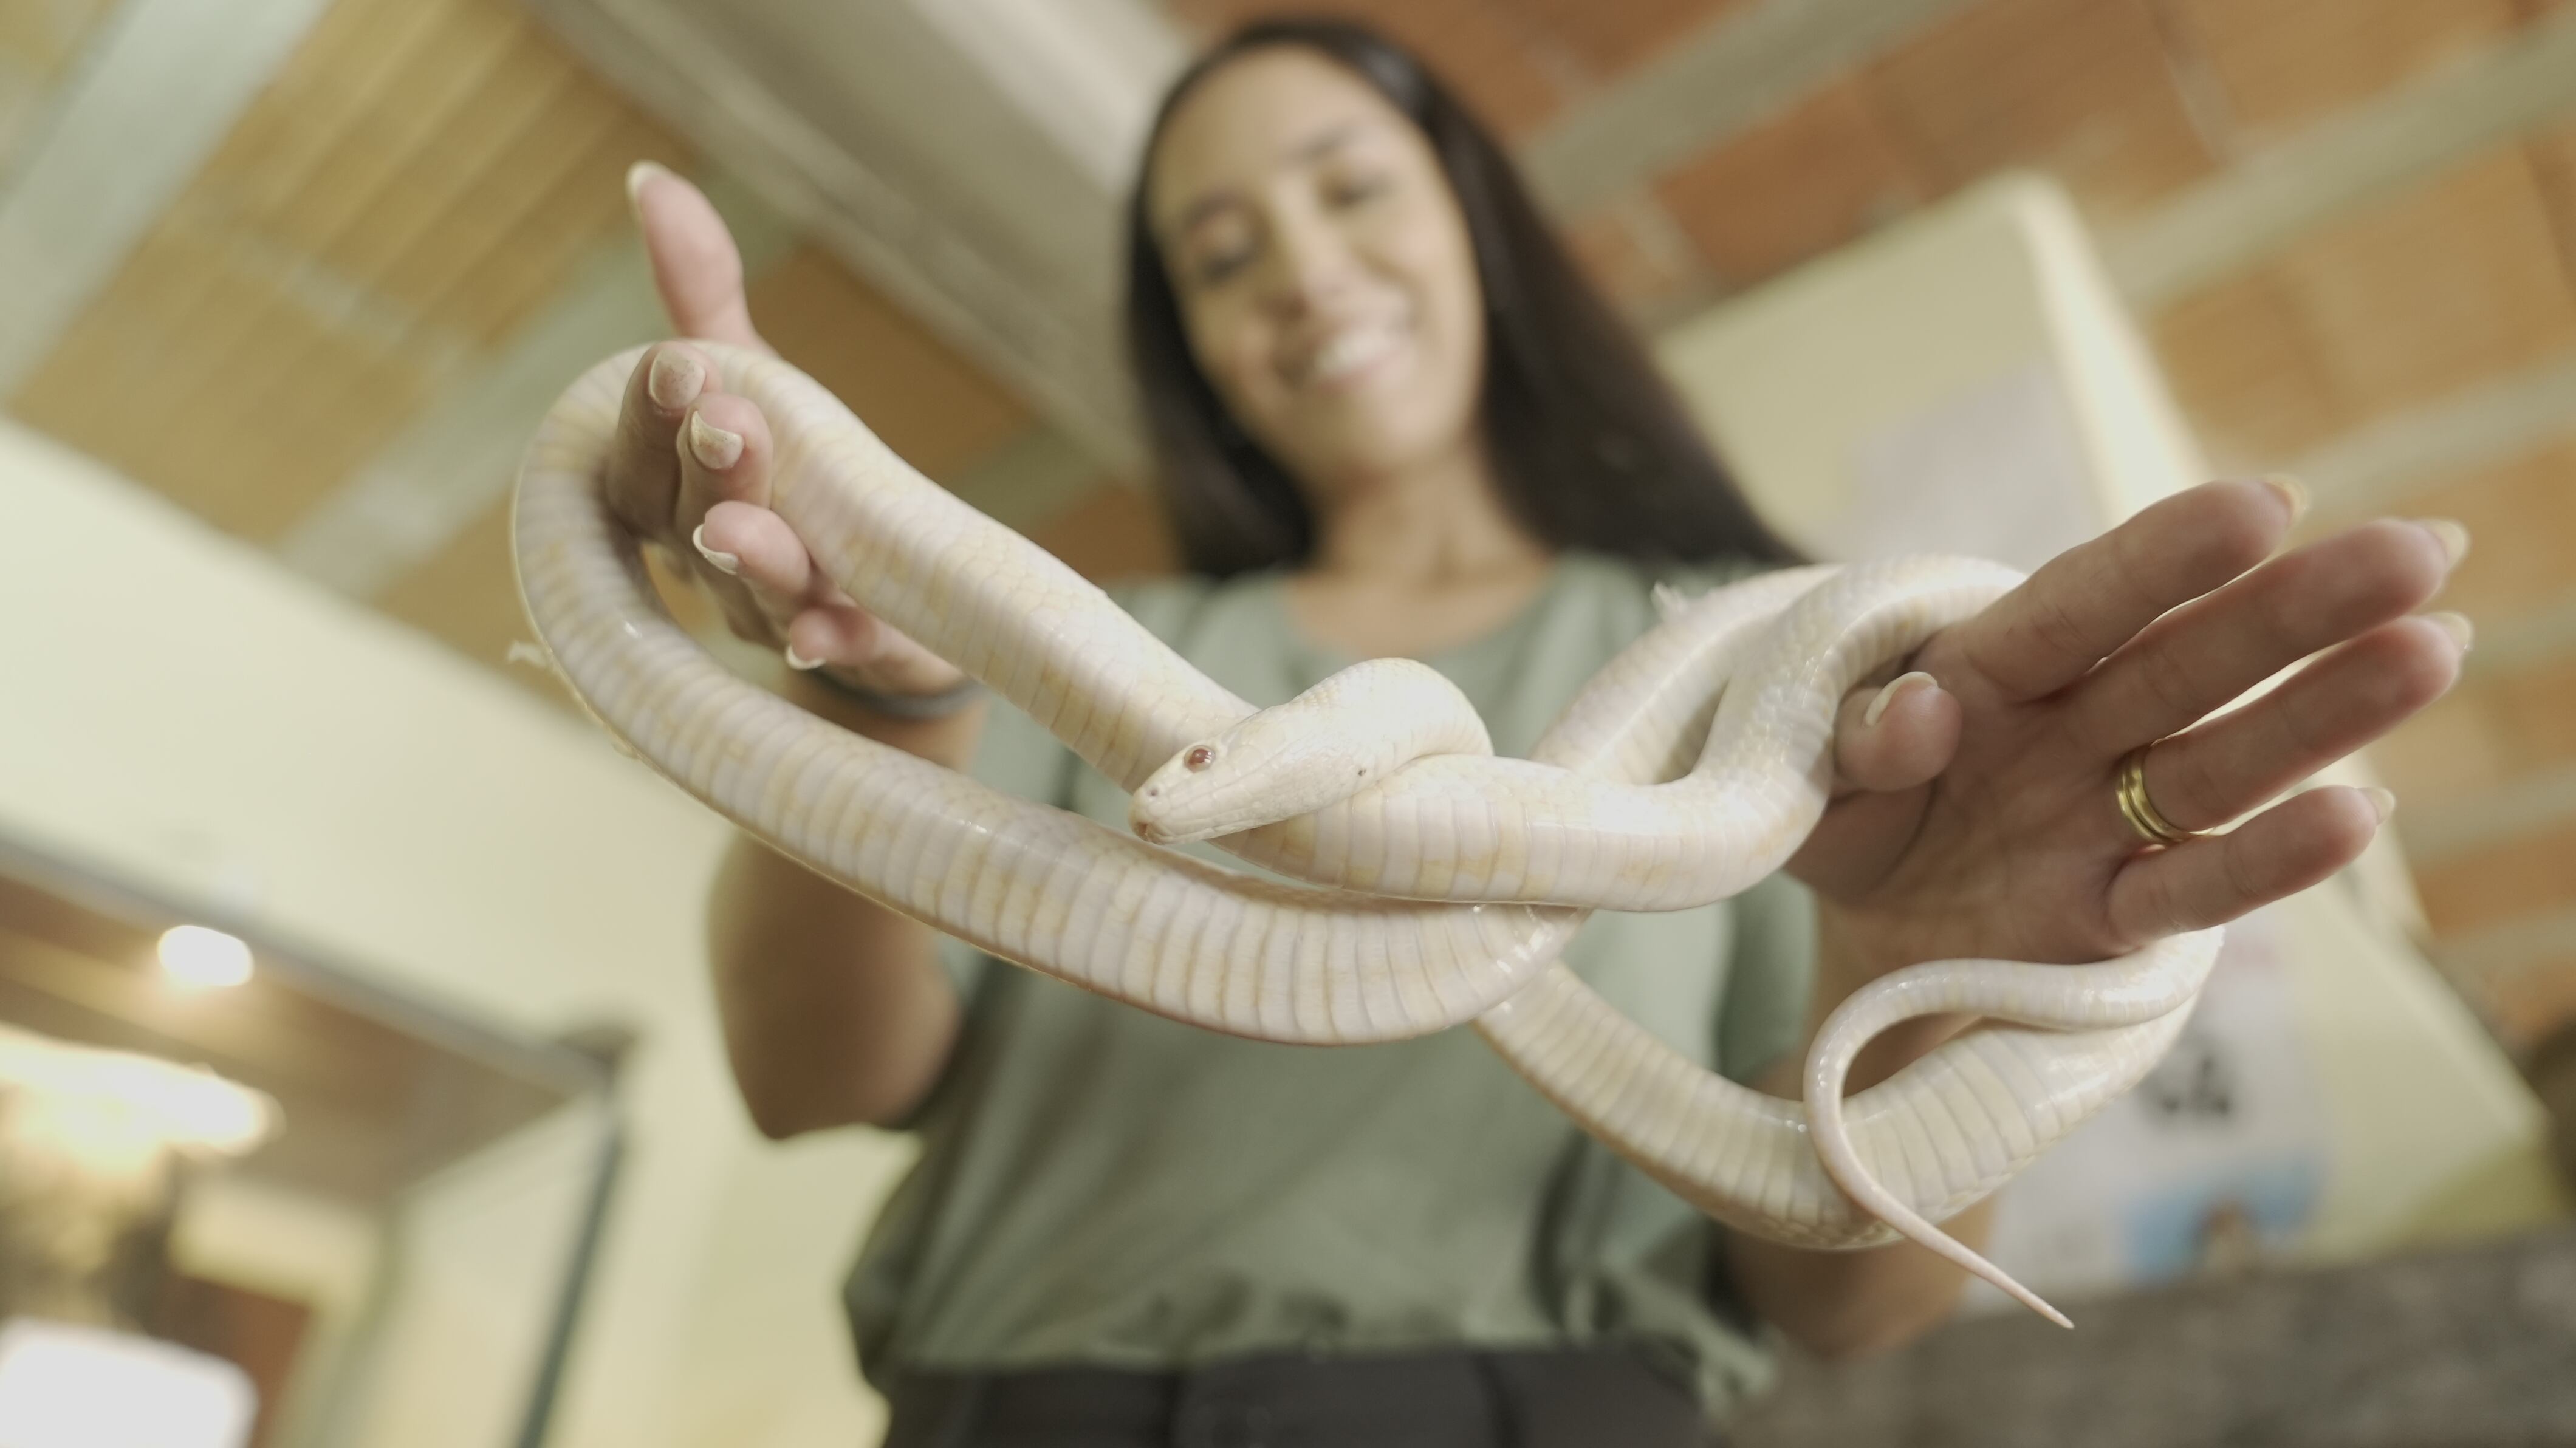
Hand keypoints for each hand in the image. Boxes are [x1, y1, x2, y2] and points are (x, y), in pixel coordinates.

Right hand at [605, 163, 962, 697]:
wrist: (897, 616)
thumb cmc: (801, 489)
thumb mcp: (759, 387)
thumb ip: (704, 300)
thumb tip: (650, 179)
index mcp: (678, 499)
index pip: (637, 461)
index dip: (648, 416)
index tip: (673, 365)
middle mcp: (717, 565)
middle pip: (689, 524)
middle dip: (704, 472)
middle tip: (724, 419)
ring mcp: (786, 616)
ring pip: (760, 593)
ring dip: (753, 559)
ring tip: (742, 531)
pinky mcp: (868, 651)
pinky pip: (847, 654)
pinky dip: (834, 642)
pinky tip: (828, 632)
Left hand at [1790, 478, 2465, 975]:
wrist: (1863, 936)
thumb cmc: (1840, 817)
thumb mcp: (1805, 775)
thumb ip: (1849, 736)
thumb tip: (1918, 711)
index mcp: (1987, 666)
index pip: (2083, 603)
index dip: (2168, 556)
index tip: (2264, 503)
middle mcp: (2072, 732)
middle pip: (2190, 663)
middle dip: (2297, 609)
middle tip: (2417, 548)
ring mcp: (2106, 821)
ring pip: (2225, 762)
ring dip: (2326, 713)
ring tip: (2433, 649)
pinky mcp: (2114, 919)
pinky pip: (2190, 888)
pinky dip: (2265, 861)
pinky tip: (2358, 813)